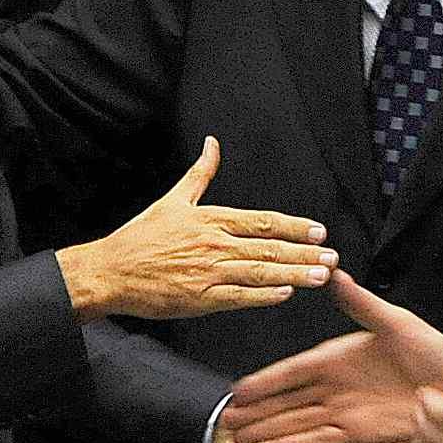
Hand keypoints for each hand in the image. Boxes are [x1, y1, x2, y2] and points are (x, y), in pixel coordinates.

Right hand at [57, 137, 335, 321]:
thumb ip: (200, 173)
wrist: (110, 270)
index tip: (319, 230)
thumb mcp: (172, 199)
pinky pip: (238, 297)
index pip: (262, 222)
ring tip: (320, 276)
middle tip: (332, 257)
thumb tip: (213, 143)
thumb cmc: (140, 237)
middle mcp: (213, 244)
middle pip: (268, 249)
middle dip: (305, 253)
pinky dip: (263, 295)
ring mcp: (207, 272)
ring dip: (294, 273)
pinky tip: (285, 293)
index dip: (294, 226)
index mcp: (210, 219)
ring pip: (259, 272)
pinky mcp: (198, 299)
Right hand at [224, 271, 442, 442]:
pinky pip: (325, 438)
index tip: (238, 390)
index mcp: (339, 357)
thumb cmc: (434, 349)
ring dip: (270, 431)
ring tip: (241, 440)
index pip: (293, 371)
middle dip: (257, 412)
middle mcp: (336, 386)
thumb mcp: (395, 321)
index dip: (265, 381)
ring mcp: (347, 409)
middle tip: (225, 423)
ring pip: (299, 422)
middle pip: (288, 401)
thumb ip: (361, 302)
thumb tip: (333, 273)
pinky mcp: (362, 430)